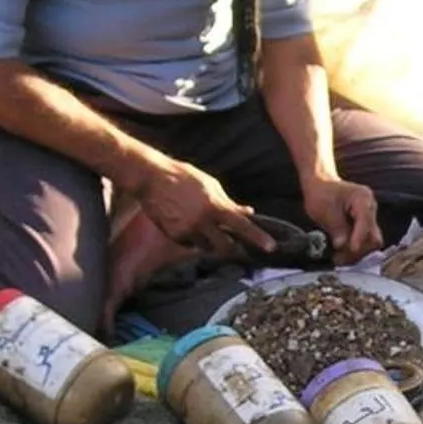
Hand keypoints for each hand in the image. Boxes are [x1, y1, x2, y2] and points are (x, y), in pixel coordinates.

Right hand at [139, 158, 273, 256]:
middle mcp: (202, 221)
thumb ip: (229, 201)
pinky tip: (186, 223)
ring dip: (210, 241)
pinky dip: (193, 239)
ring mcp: (187, 230)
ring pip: (206, 247)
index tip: (271, 247)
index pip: (242, 225)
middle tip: (233, 243)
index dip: (258, 237)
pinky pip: (190, 244)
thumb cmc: (183, 176)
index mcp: (214, 205)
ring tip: (202, 225)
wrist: (151, 178)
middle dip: (231, 246)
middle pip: (226, 246)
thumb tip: (248, 212)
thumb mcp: (210, 184)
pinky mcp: (173, 235)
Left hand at [300, 172, 382, 261]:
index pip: (366, 222)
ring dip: (355, 253)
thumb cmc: (321, 193)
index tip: (350, 249)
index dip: (359, 238)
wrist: (320, 185)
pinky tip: (340, 254)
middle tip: (340, 257)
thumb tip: (342, 245)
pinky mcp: (362, 227)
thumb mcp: (325, 210)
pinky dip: (352, 250)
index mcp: (363, 199)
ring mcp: (368, 219)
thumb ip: (336, 227)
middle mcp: (370, 209)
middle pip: (373, 236)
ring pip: (369, 243)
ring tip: (338, 258)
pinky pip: (363, 242)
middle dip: (359, 249)